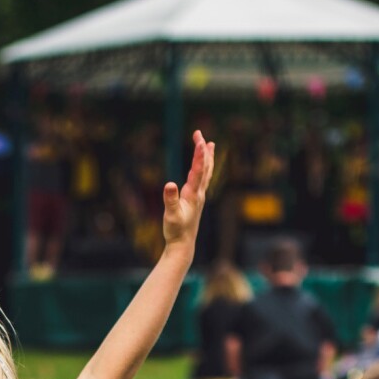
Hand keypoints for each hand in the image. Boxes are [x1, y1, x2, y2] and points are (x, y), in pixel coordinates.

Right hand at [162, 130, 214, 253]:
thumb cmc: (176, 231)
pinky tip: (202, 167)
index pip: (197, 171)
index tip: (200, 140)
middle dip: (203, 150)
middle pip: (204, 167)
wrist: (183, 245)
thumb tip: (169, 184)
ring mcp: (199, 197)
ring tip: (209, 144)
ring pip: (206, 173)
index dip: (199, 155)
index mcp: (193, 195)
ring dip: (207, 157)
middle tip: (199, 133)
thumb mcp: (171, 215)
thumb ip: (170, 200)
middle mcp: (199, 194)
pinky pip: (202, 180)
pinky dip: (204, 169)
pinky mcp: (196, 201)